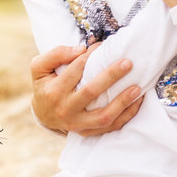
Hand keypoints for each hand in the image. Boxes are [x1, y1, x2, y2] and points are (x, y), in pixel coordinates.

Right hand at [29, 44, 143, 135]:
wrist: (42, 114)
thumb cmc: (45, 85)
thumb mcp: (39, 67)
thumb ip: (56, 54)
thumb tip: (81, 50)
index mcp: (54, 91)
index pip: (76, 69)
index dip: (91, 55)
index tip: (104, 45)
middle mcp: (65, 109)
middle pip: (91, 91)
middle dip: (111, 76)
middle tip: (128, 63)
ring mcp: (77, 124)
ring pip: (103, 116)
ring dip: (122, 102)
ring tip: (137, 88)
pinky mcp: (87, 132)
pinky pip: (109, 127)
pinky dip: (125, 116)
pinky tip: (137, 103)